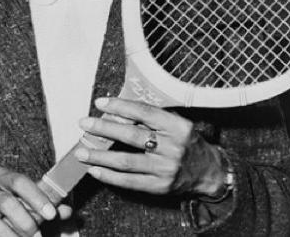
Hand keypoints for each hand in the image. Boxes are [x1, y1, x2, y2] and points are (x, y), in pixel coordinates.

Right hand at [0, 167, 71, 236]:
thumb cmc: (15, 211)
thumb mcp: (32, 206)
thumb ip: (49, 207)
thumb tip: (67, 210)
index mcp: (2, 176)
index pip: (19, 181)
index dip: (36, 197)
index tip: (51, 214)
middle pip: (8, 202)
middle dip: (27, 222)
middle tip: (39, 236)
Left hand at [74, 97, 225, 197]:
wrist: (209, 171)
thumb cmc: (186, 141)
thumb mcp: (176, 123)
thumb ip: (152, 117)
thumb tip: (116, 111)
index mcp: (177, 126)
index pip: (144, 112)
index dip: (120, 106)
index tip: (100, 103)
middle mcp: (172, 147)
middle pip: (131, 136)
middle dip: (104, 128)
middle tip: (84, 124)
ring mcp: (166, 169)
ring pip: (127, 161)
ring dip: (100, 156)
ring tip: (81, 151)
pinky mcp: (160, 187)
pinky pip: (130, 182)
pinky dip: (109, 176)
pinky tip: (95, 170)